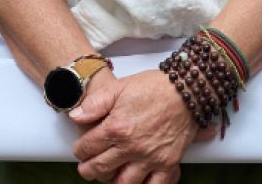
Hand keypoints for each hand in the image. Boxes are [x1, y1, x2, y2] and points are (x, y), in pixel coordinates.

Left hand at [68, 69, 205, 183]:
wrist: (186, 90)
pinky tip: (137, 182)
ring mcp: (151, 158)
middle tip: (86, 169)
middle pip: (101, 168)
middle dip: (88, 171)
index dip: (79, 150)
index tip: (79, 150)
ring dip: (112, 182)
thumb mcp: (118, 87)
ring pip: (125, 183)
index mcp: (117, 127)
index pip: (88, 147)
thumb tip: (75, 116)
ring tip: (109, 176)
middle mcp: (132, 146)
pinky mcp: (168, 163)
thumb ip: (94, 104)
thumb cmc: (154, 87)